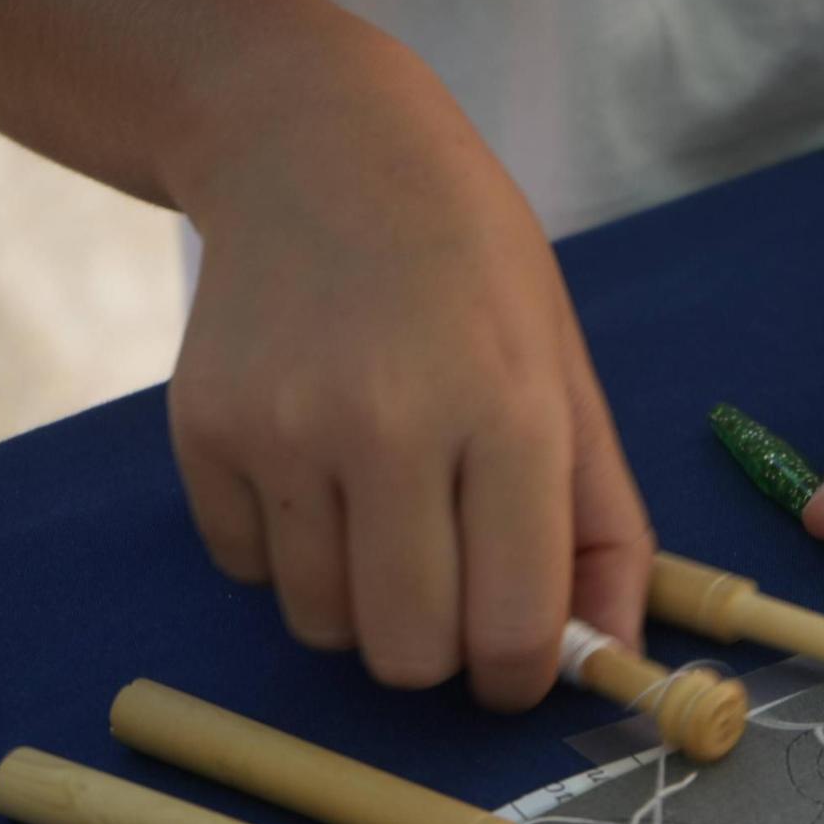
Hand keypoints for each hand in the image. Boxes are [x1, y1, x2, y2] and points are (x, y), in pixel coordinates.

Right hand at [166, 37, 650, 707]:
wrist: (320, 148)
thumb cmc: (475, 275)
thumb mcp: (569, 381)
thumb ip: (601, 528)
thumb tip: (618, 658)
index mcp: (509, 415)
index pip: (510, 631)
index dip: (519, 676)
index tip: (517, 659)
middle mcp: (390, 427)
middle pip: (408, 657)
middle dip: (441, 649)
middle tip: (453, 581)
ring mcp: (284, 429)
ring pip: (324, 627)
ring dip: (364, 602)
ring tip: (385, 505)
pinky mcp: (204, 430)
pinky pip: (250, 574)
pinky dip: (290, 552)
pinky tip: (318, 463)